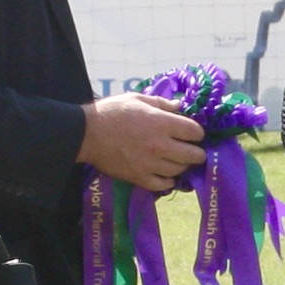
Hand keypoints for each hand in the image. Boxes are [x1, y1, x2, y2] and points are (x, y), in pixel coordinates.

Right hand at [78, 92, 206, 190]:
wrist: (87, 134)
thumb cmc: (112, 112)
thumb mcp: (137, 99)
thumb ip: (162, 103)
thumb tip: (180, 106)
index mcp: (161, 123)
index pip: (195, 132)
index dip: (197, 132)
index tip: (192, 132)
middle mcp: (160, 145)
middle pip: (193, 155)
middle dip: (197, 152)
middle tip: (193, 150)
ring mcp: (150, 164)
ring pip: (180, 170)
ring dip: (182, 165)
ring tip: (178, 160)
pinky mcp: (139, 178)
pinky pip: (163, 185)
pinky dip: (168, 180)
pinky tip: (165, 174)